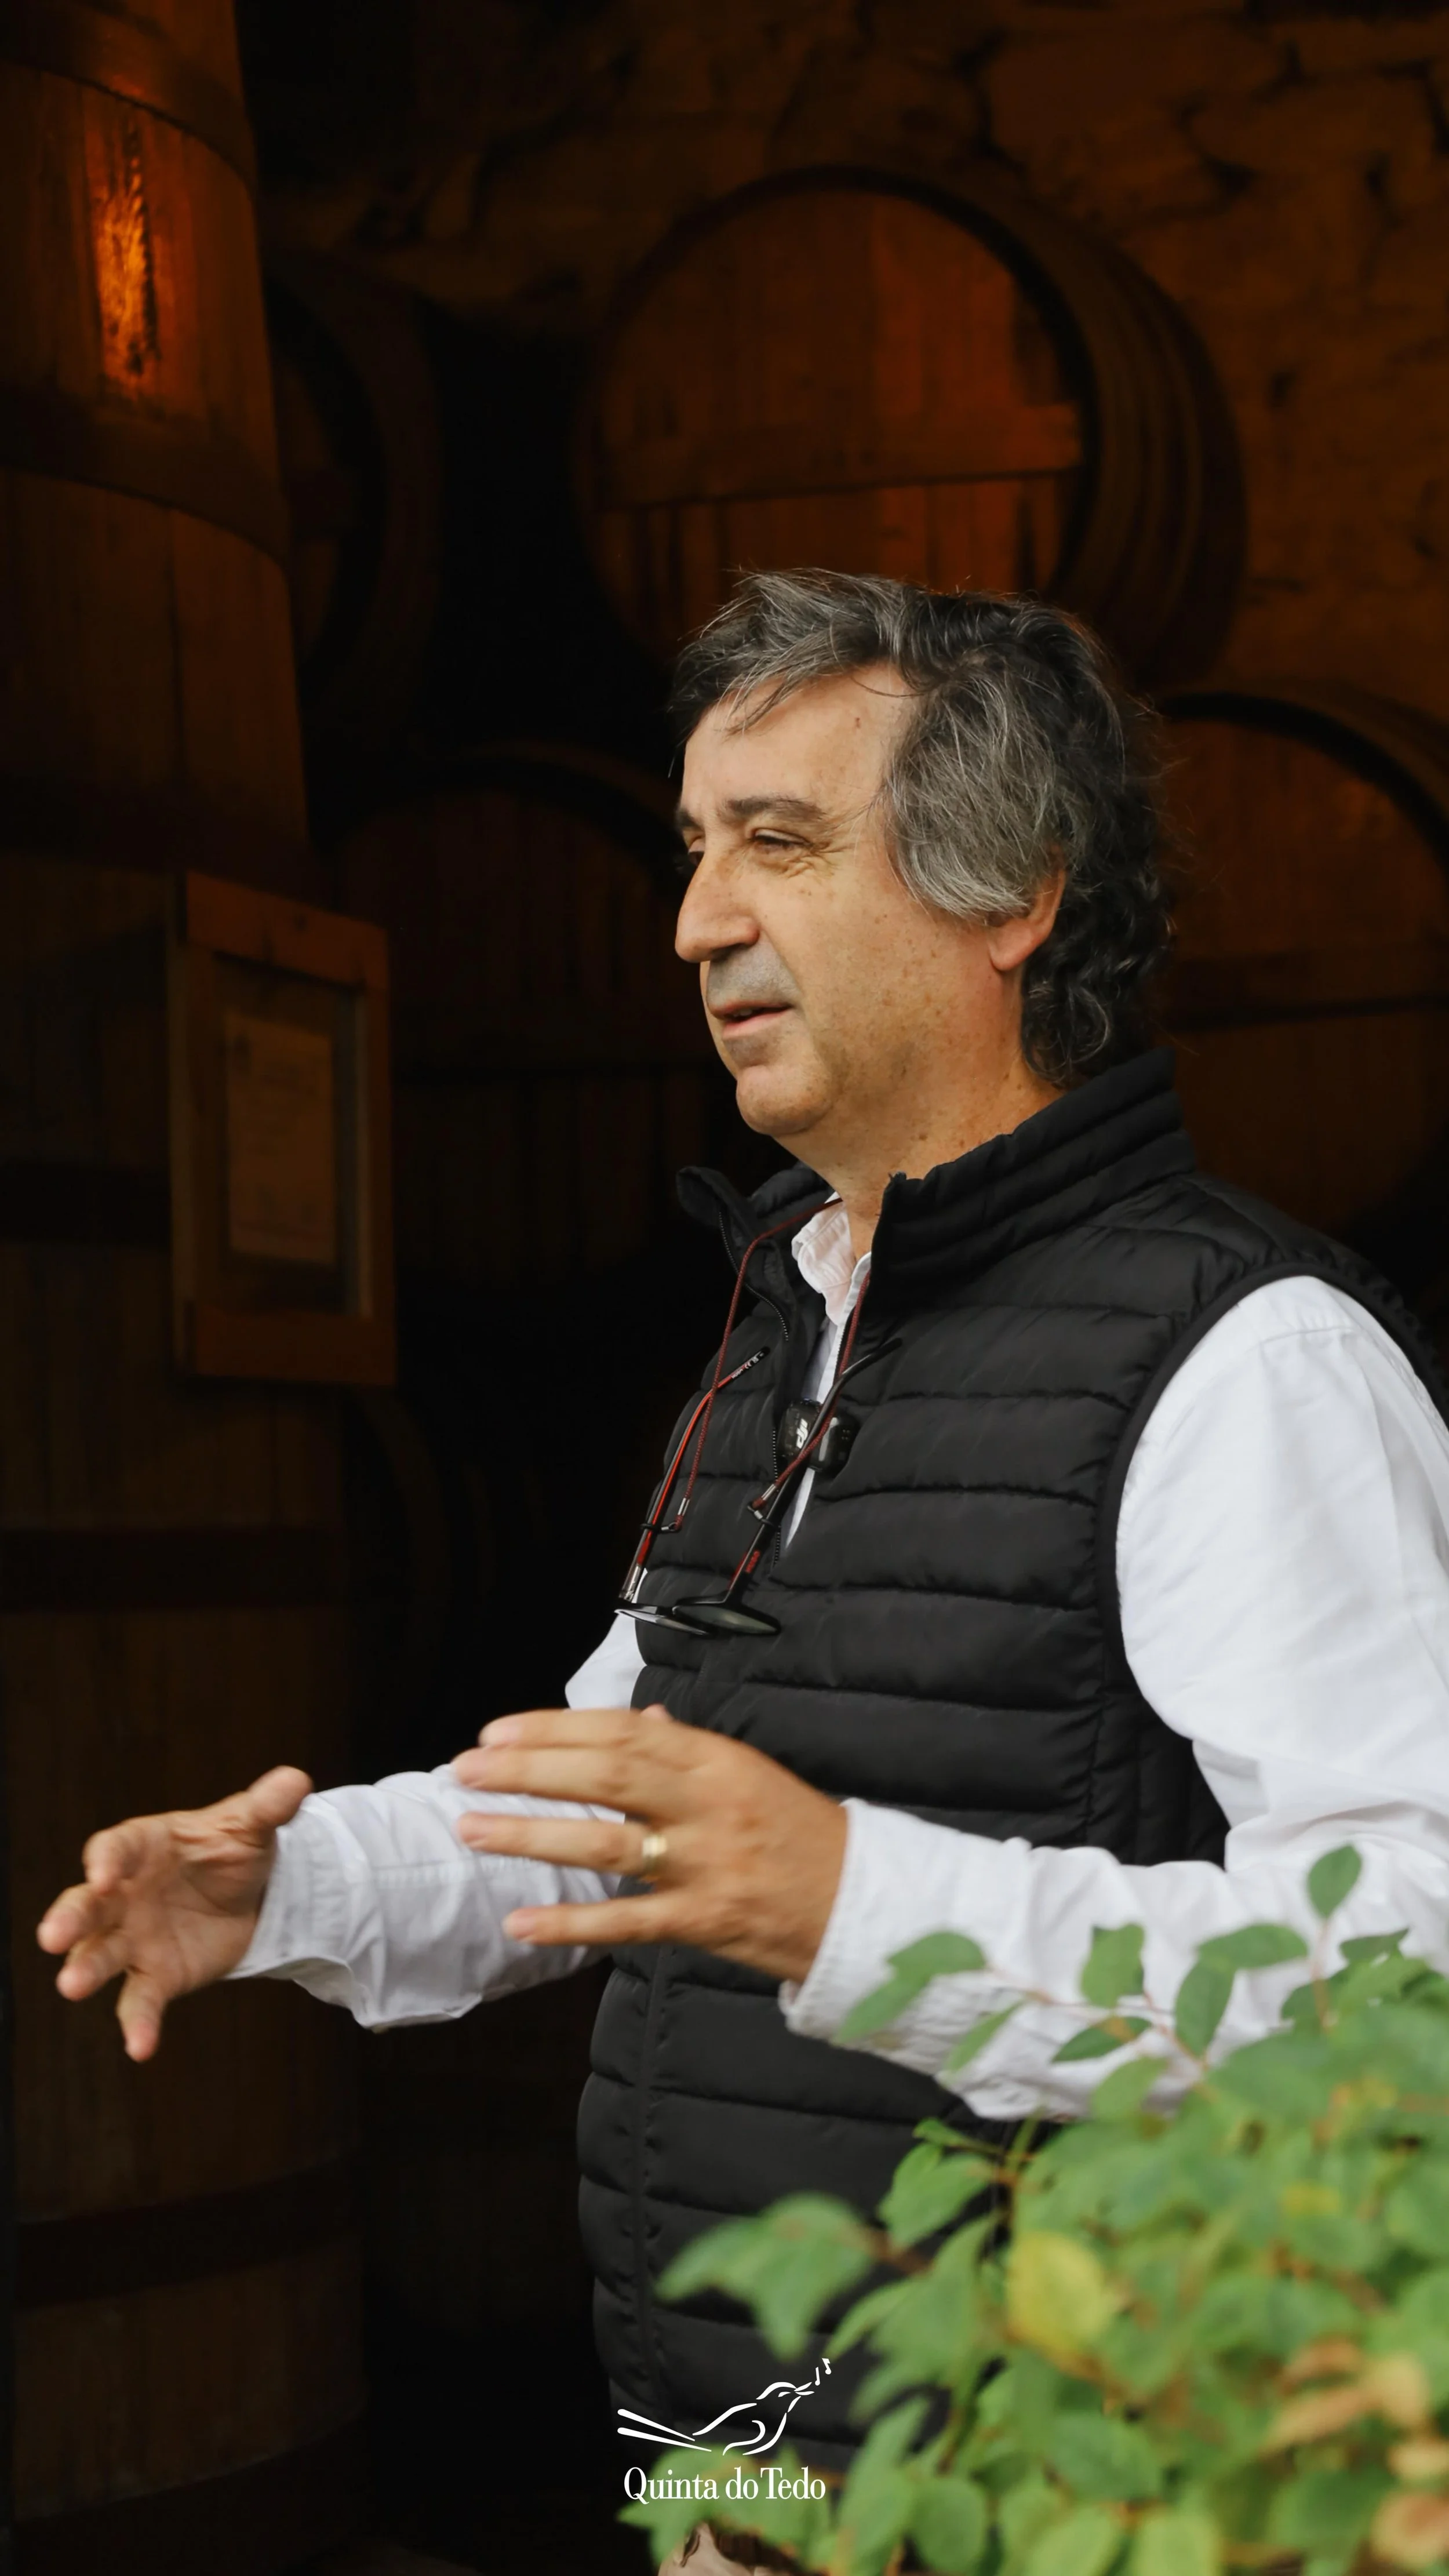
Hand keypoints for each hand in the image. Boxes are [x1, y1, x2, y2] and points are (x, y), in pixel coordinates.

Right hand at [36, 1766, 311, 2061]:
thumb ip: (268, 1806)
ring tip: (70, 1986)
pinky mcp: (155, 1975)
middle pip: (88, 1905)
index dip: (106, 1860)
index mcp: (143, 1846)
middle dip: (69, 1918)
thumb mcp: (253, 1826)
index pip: (115, 1849)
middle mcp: (125, 1894)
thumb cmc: (234, 1850)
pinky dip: (138, 2024)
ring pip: (100, 1954)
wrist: (251, 1895)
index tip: (102, 1874)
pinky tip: (141, 2048)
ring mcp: (134, 1938)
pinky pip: (140, 2001)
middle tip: (51, 1938)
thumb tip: (298, 1779)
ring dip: (84, 1968)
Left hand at [451, 1704, 847, 1984]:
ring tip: (471, 1829)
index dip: (554, 1728)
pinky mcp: (705, 1921)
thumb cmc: (799, 1833)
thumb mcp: (747, 1774)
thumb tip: (635, 1719)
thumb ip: (685, 1749)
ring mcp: (706, 1863)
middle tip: (466, 1770)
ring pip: (606, 1843)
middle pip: (606, 1776)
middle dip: (529, 1771)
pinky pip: (628, 1922)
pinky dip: (572, 1923)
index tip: (496, 1733)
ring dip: (532, 1835)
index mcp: (716, 1759)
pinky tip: (520, 1921)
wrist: (862, 1903)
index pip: (621, 1731)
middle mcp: (708, 1804)